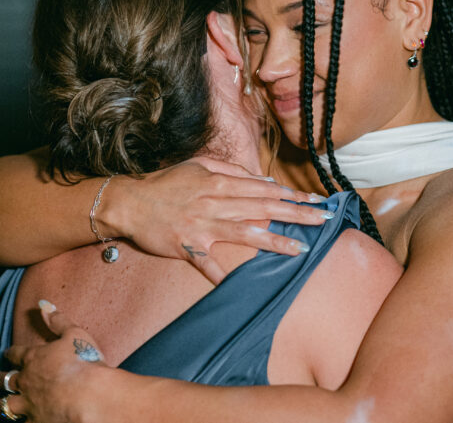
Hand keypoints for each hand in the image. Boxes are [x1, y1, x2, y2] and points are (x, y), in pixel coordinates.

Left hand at [0, 301, 110, 422]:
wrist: (89, 396)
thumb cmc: (84, 362)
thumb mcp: (74, 334)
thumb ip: (58, 320)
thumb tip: (43, 304)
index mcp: (35, 358)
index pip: (18, 354)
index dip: (11, 353)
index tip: (6, 353)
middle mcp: (27, 381)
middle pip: (8, 379)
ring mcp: (29, 404)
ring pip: (5, 406)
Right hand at [102, 156, 330, 282]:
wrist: (130, 202)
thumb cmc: (166, 183)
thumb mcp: (199, 166)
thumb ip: (232, 170)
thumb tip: (264, 181)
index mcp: (219, 182)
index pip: (264, 189)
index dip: (292, 196)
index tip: (316, 201)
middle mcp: (215, 202)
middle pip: (263, 208)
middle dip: (296, 214)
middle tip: (322, 220)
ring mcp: (202, 226)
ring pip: (245, 233)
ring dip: (274, 241)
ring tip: (299, 249)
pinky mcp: (188, 246)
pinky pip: (208, 264)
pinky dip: (222, 276)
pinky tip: (239, 286)